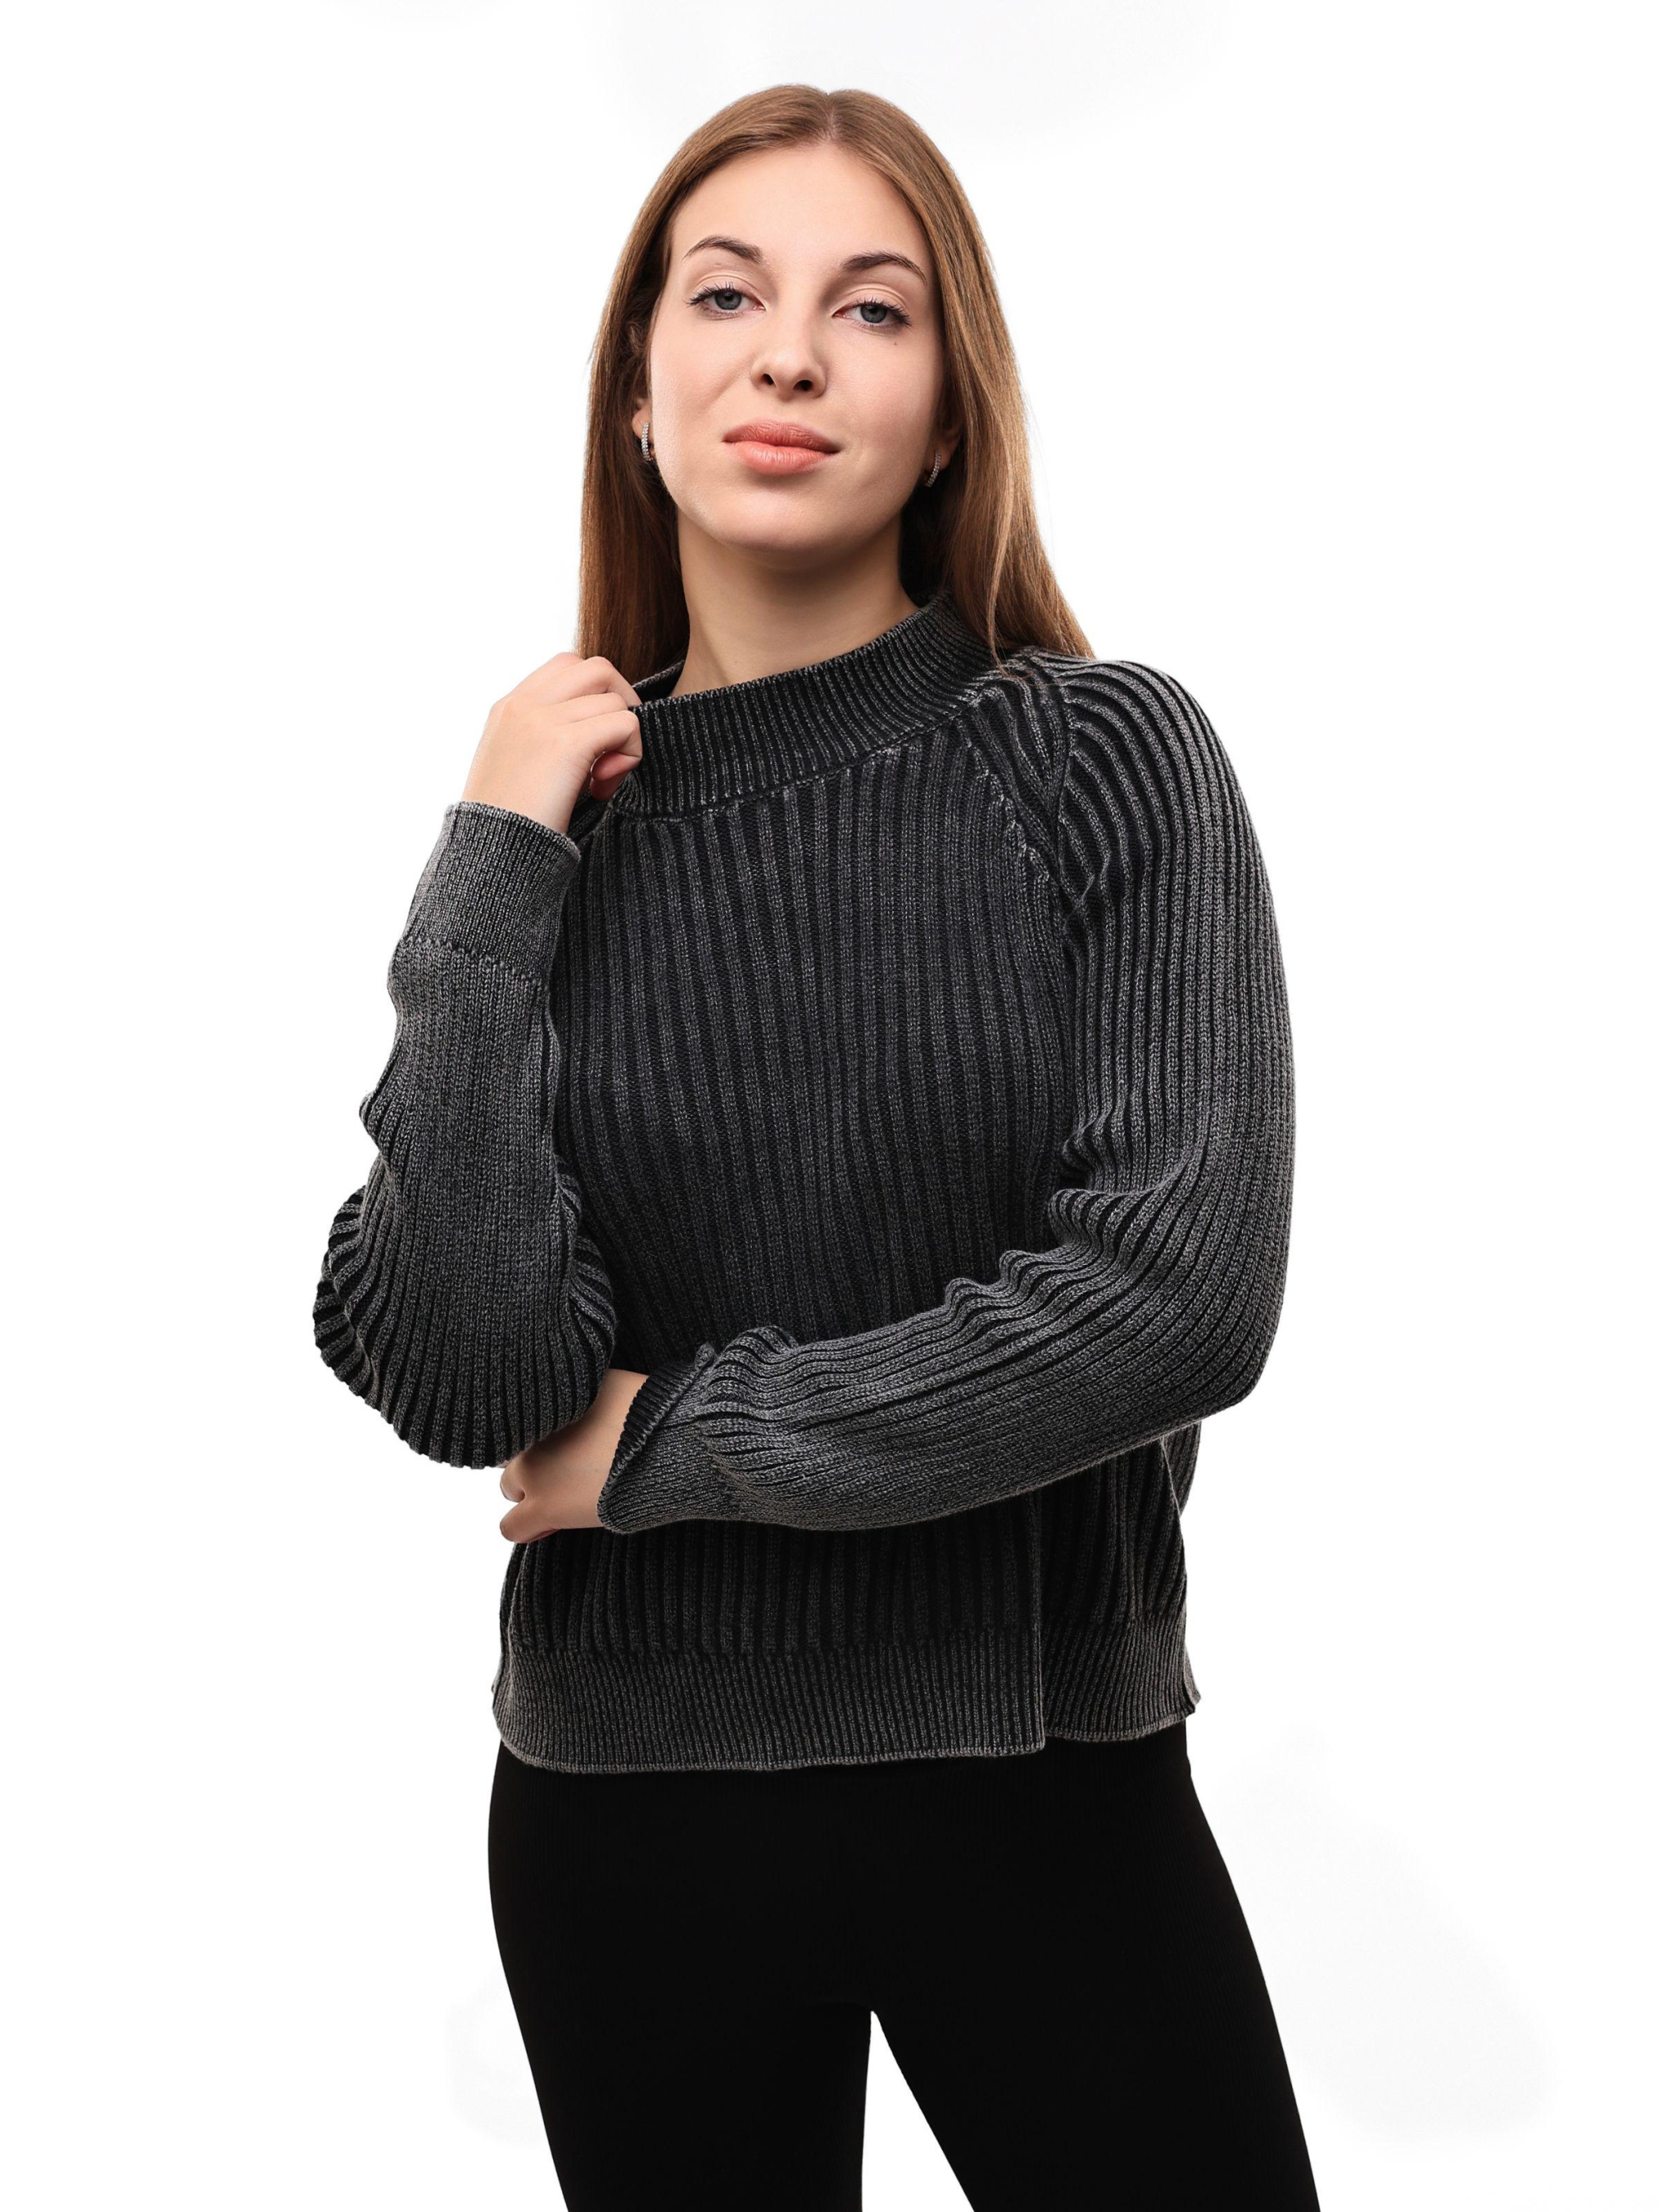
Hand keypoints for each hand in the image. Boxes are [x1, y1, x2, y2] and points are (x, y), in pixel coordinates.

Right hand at [462, 650, 643, 836]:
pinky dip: (630, 754)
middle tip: (612, 752)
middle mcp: (524, 705)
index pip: (567, 666)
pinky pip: (625, 724)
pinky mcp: (565, 744)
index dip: (594, 696)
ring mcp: (543, 721)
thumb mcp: (517, 769)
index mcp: (509, 708)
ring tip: (602, 782)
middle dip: (620, 704)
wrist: (488, 857)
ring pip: (616, 699)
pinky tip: (603, 788)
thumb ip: (548, 742)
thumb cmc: (505, 827)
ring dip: (625, 739)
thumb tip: (605, 741)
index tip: (590, 743)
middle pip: (597, 668)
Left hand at [498, 1367, 649, 1541]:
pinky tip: (552, 1525)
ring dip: (533, 1493)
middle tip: (569, 1472)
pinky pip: (512, 1527)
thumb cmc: (652, 1416)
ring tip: (564, 1499)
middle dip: (537, 1462)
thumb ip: (588, 1391)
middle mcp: (533, 1431)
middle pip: (513, 1452)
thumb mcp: (615, 1384)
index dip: (547, 1437)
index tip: (570, 1447)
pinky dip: (530, 1527)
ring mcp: (534, 1469)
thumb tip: (589, 1397)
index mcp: (549, 1402)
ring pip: (509, 1487)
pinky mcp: (543, 1506)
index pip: (526, 1421)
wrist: (664, 1449)